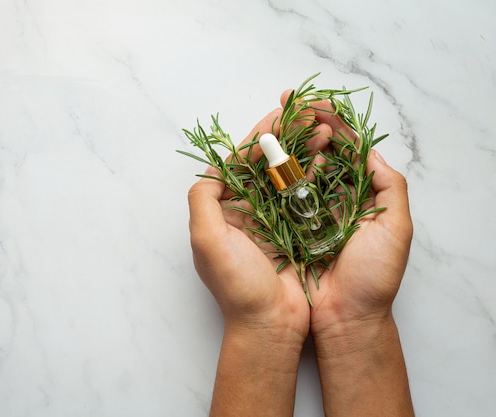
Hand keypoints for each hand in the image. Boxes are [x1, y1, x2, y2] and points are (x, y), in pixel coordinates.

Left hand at [188, 107, 315, 416]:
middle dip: (287, 137)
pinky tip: (332, 158)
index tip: (278, 117)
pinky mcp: (297, 231)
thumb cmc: (238, 285)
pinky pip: (306, 195)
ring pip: (289, 175)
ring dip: (306, 150)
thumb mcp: (207, 239)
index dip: (258, 138)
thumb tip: (212, 169)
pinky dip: (318, 174)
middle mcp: (247, 211)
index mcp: (224, 209)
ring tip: (325, 129)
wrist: (270, 324)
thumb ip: (203, 198)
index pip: (239, 162)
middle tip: (308, 114)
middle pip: (266, 164)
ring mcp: (274, 220)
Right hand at [291, 94, 414, 416]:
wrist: (345, 317)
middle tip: (287, 101)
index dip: (332, 123)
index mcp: (359, 195)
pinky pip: (274, 195)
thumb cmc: (373, 277)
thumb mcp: (395, 227)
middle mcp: (329, 198)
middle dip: (301, 123)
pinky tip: (265, 156)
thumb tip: (368, 150)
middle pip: (314, 152)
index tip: (317, 104)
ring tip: (277, 121)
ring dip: (286, 142)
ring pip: (292, 168)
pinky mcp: (283, 226)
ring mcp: (304, 211)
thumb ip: (388, 185)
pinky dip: (269, 174)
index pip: (345, 149)